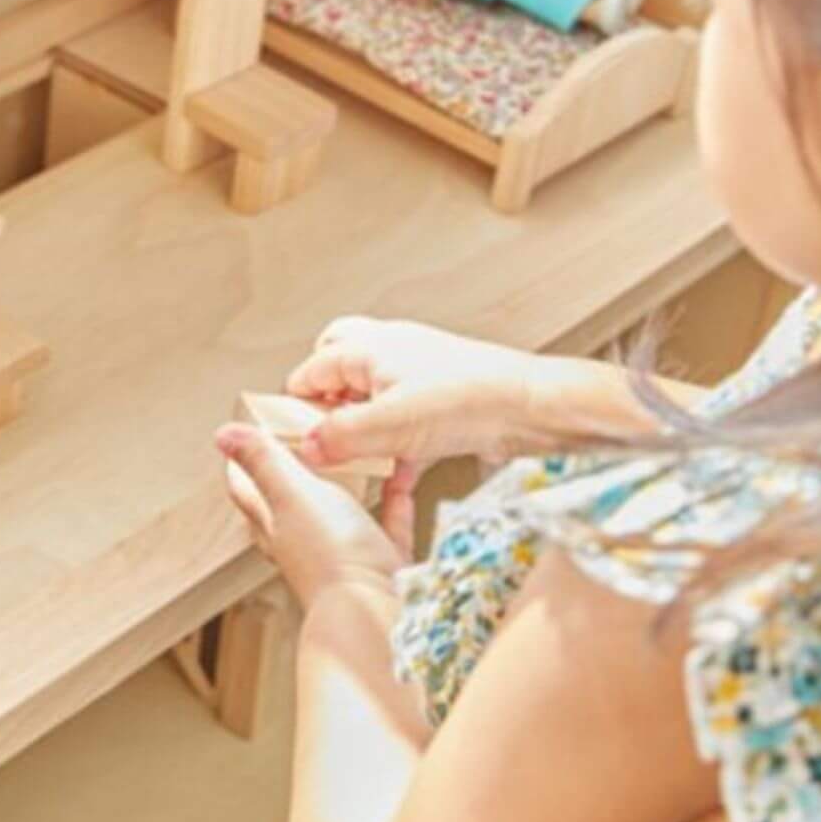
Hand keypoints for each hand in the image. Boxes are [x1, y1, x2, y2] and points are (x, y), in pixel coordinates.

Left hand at [215, 423, 405, 610]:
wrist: (376, 613)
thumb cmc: (328, 556)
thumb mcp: (291, 495)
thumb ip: (264, 462)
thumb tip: (224, 435)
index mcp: (274, 526)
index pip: (248, 491)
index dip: (242, 465)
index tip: (244, 437)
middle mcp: (304, 542)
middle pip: (291, 502)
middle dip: (294, 472)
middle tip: (303, 436)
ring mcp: (344, 554)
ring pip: (342, 512)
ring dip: (347, 483)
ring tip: (356, 450)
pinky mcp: (383, 562)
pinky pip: (390, 523)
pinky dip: (396, 498)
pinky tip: (405, 474)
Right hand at [285, 317, 603, 471]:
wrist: (532, 408)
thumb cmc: (470, 399)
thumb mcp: (391, 424)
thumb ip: (340, 436)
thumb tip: (304, 449)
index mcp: (369, 347)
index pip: (310, 371)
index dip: (296, 406)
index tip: (288, 439)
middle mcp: (390, 353)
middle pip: (337, 370)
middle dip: (325, 406)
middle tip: (320, 439)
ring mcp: (417, 375)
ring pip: (371, 398)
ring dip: (361, 429)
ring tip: (357, 460)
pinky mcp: (441, 401)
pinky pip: (402, 420)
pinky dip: (394, 445)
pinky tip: (397, 474)